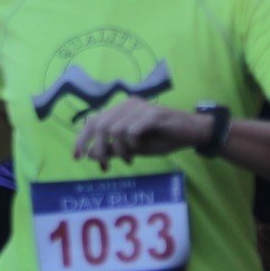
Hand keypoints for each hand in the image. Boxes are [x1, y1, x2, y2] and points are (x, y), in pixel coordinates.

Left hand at [72, 98, 208, 169]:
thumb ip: (113, 149)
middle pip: (99, 125)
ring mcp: (140, 108)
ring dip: (118, 149)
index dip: (81, 139)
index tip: (77, 157)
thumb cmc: (163, 139)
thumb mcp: (134, 148)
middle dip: (98, 148)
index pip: (92, 120)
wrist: (192, 133)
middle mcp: (127, 105)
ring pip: (114, 129)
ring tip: (128, 159)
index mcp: (121, 110)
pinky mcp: (152, 114)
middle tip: (105, 166)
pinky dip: (131, 144)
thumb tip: (91, 155)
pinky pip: (131, 131)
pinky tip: (137, 152)